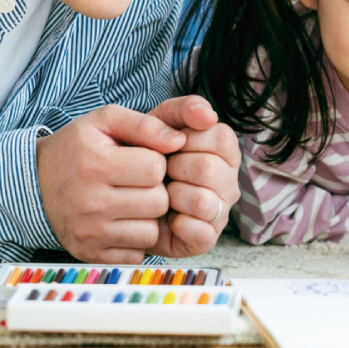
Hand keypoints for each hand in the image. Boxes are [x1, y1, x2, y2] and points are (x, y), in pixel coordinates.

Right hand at [36, 104, 187, 263]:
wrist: (35, 183)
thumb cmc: (76, 149)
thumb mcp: (104, 121)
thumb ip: (145, 124)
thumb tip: (178, 141)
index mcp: (96, 165)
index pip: (155, 168)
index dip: (155, 162)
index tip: (140, 160)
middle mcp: (90, 202)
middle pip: (158, 202)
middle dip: (154, 190)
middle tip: (136, 183)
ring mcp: (89, 232)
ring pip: (150, 232)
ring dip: (147, 217)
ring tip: (130, 202)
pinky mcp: (89, 253)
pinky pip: (136, 254)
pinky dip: (134, 240)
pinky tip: (121, 222)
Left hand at [148, 95, 240, 257]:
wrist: (120, 192)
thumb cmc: (145, 154)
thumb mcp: (158, 122)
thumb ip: (182, 109)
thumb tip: (207, 115)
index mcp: (223, 151)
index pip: (221, 137)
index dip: (189, 140)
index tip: (171, 145)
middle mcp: (228, 181)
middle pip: (209, 169)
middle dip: (175, 168)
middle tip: (161, 172)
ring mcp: (220, 211)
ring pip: (204, 202)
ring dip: (174, 197)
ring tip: (163, 195)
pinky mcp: (206, 239)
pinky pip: (200, 233)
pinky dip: (178, 225)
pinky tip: (167, 219)